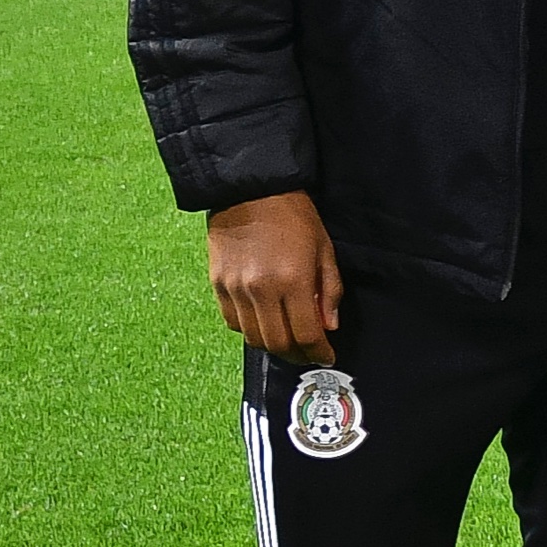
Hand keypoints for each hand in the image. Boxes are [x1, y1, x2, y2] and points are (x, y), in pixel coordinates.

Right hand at [208, 190, 342, 360]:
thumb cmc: (293, 215)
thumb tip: (328, 326)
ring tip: (288, 342)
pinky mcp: (217, 284)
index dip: (318, 352)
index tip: (326, 357)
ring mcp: (235, 289)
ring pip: (253, 337)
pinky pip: (232, 322)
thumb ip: (329, 290)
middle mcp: (261, 290)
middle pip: (278, 343)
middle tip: (309, 354)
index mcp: (292, 281)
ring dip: (273, 346)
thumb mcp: (324, 249)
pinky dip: (249, 330)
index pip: (306, 334)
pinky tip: (263, 324)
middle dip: (297, 355)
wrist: (250, 190)